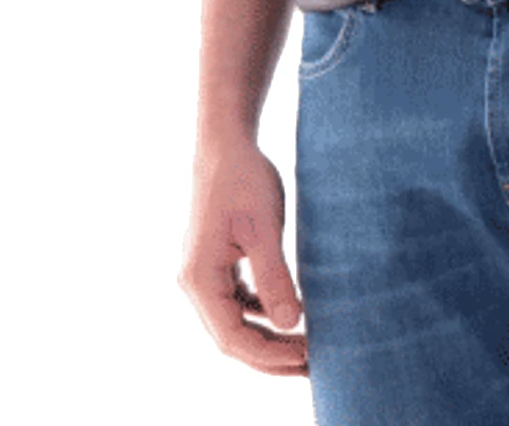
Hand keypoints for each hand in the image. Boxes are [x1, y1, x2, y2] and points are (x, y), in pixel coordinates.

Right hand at [179, 138, 309, 375]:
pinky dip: (262, 316)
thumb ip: (274, 277)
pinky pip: (238, 304)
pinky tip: (289, 315)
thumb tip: (292, 324)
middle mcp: (195, 284)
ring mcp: (204, 276)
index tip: (307, 358)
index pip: (231, 338)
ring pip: (235, 324)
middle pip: (231, 338)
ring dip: (268, 339)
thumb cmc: (244, 178)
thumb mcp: (263, 226)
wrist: (227, 144)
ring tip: (306, 349)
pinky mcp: (218, 266)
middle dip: (271, 355)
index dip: (269, 355)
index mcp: (199, 279)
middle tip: (314, 364)